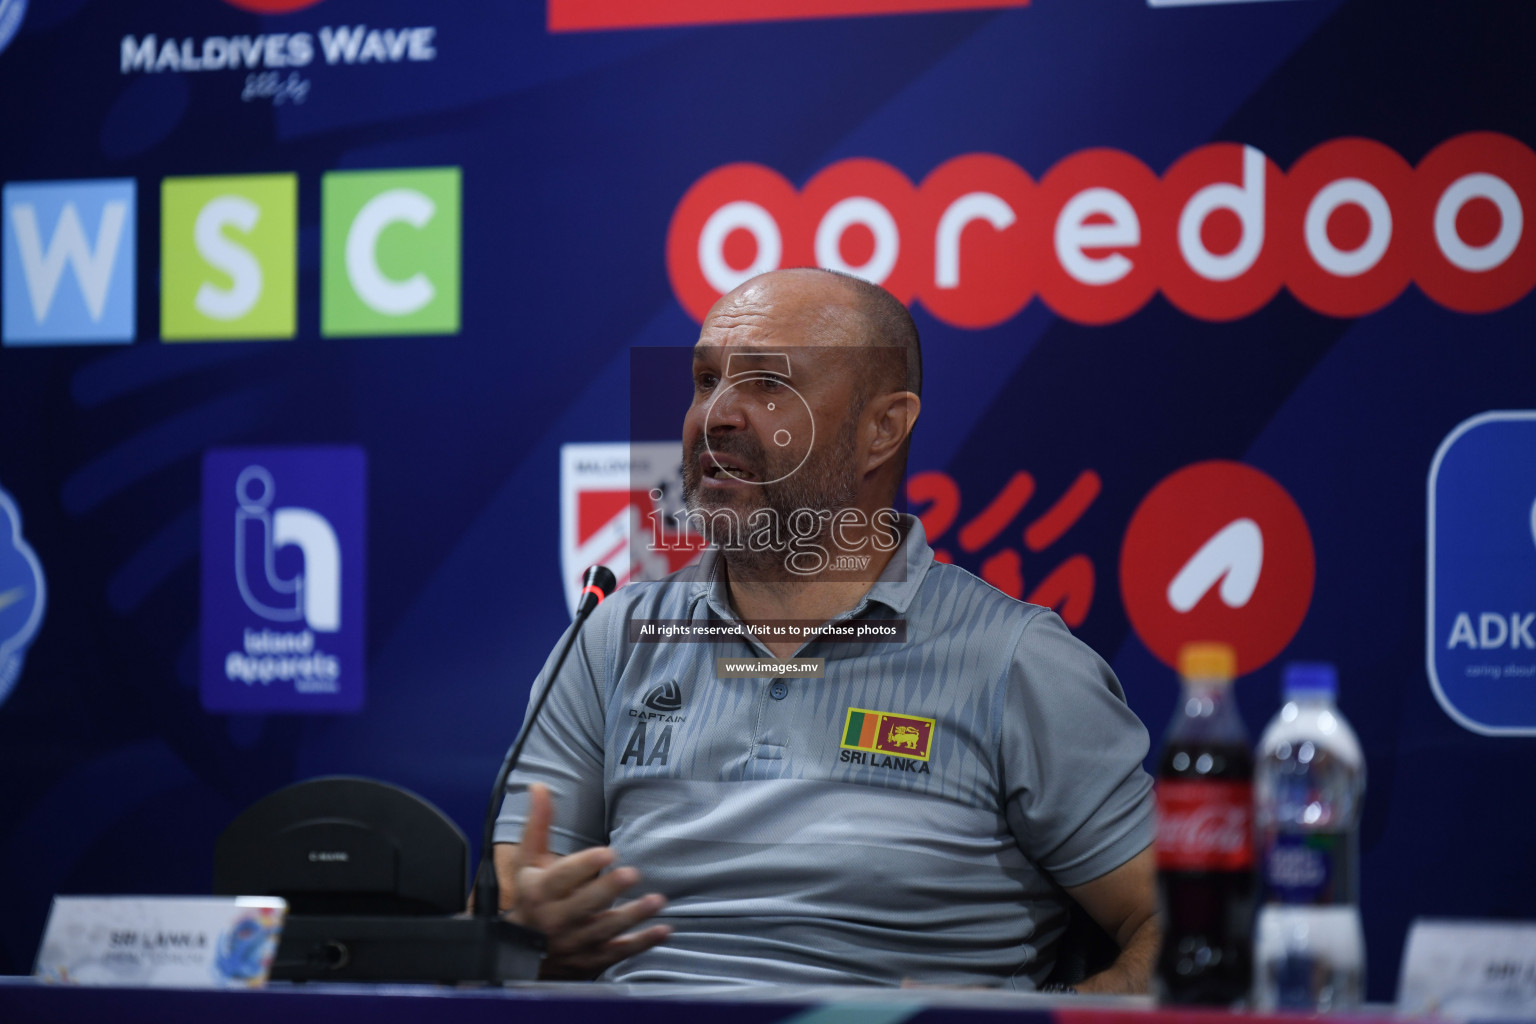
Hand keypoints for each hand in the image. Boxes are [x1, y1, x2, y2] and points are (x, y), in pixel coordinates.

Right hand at [495, 783, 671, 978]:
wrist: (517, 949)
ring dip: (632, 917)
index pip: (561, 878)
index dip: (584, 865)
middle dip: (608, 890)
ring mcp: (573, 942)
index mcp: (540, 891)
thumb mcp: (528, 860)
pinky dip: (641, 944)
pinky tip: (663, 930)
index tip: (608, 852)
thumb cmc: (530, 894)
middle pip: (583, 905)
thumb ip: (538, 824)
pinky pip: (617, 953)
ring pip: (604, 930)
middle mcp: (555, 919)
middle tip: (633, 873)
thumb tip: (539, 785)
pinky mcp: (589, 959)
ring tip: (657, 900)